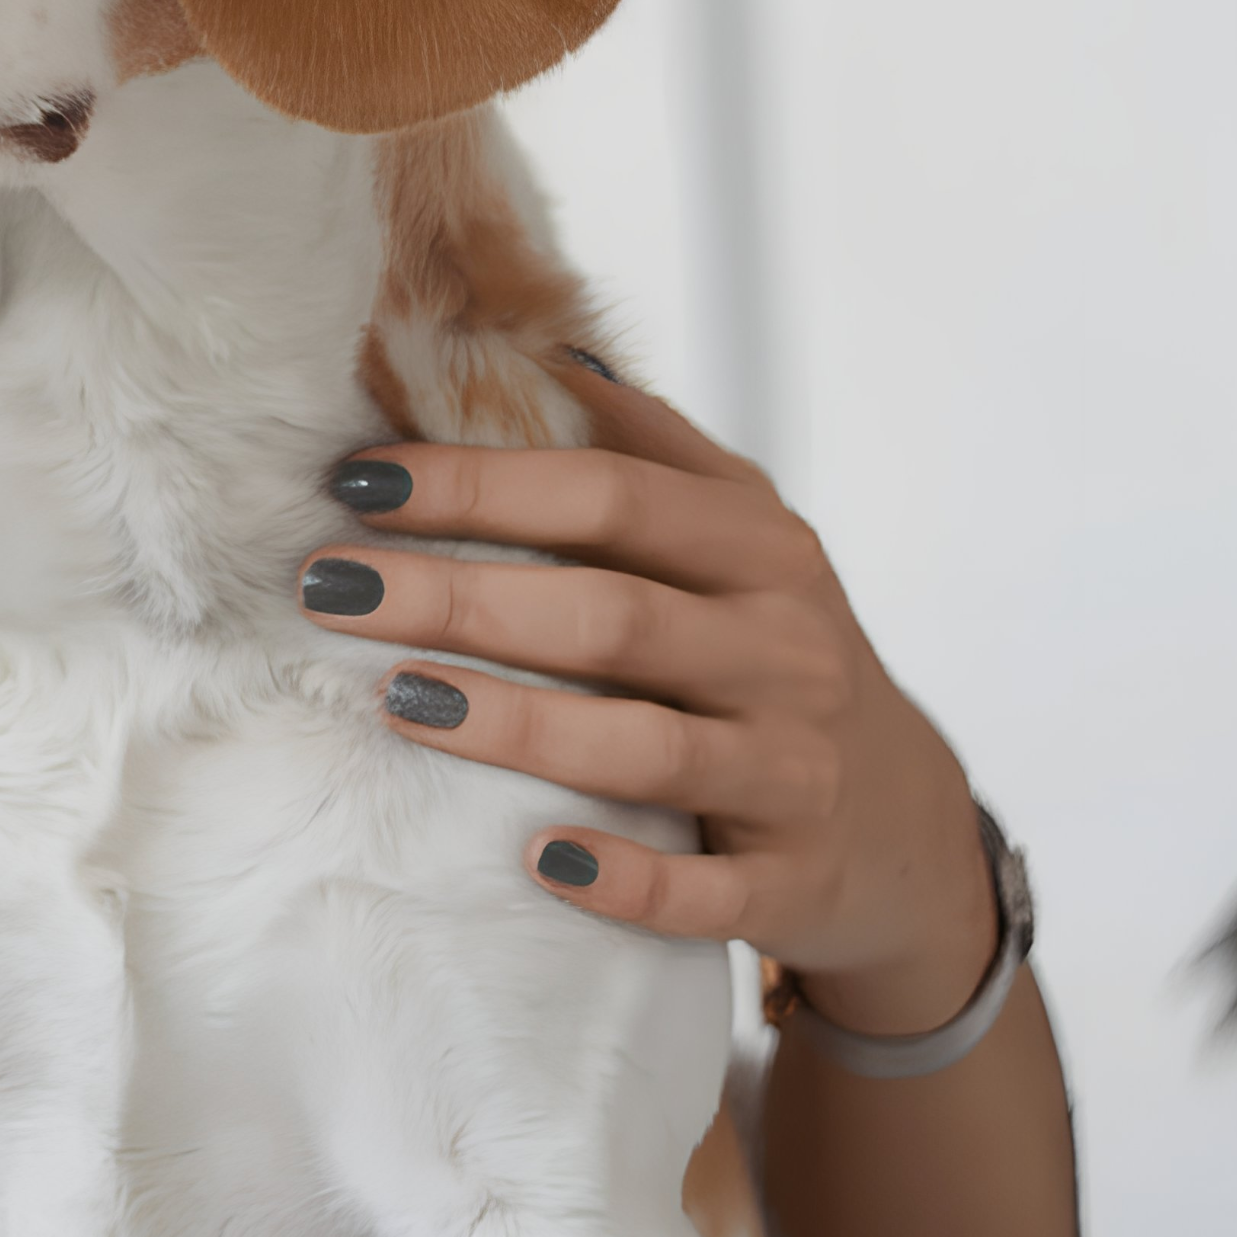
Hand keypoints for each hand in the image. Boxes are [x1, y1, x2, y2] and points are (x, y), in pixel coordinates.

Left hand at [298, 357, 998, 1035]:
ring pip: (646, 745)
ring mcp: (794, 770)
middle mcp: (786, 651)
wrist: (906, 822)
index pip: (612, 497)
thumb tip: (539, 346)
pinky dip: (622, 876)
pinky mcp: (792, 883)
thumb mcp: (745, 539)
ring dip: (515, 723)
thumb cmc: (775, 654)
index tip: (358, 481)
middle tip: (329, 587)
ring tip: (395, 698)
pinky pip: (704, 889)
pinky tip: (534, 856)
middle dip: (460, 596)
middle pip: (610, 616)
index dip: (483, 485)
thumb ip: (652, 447)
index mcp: (762, 552)